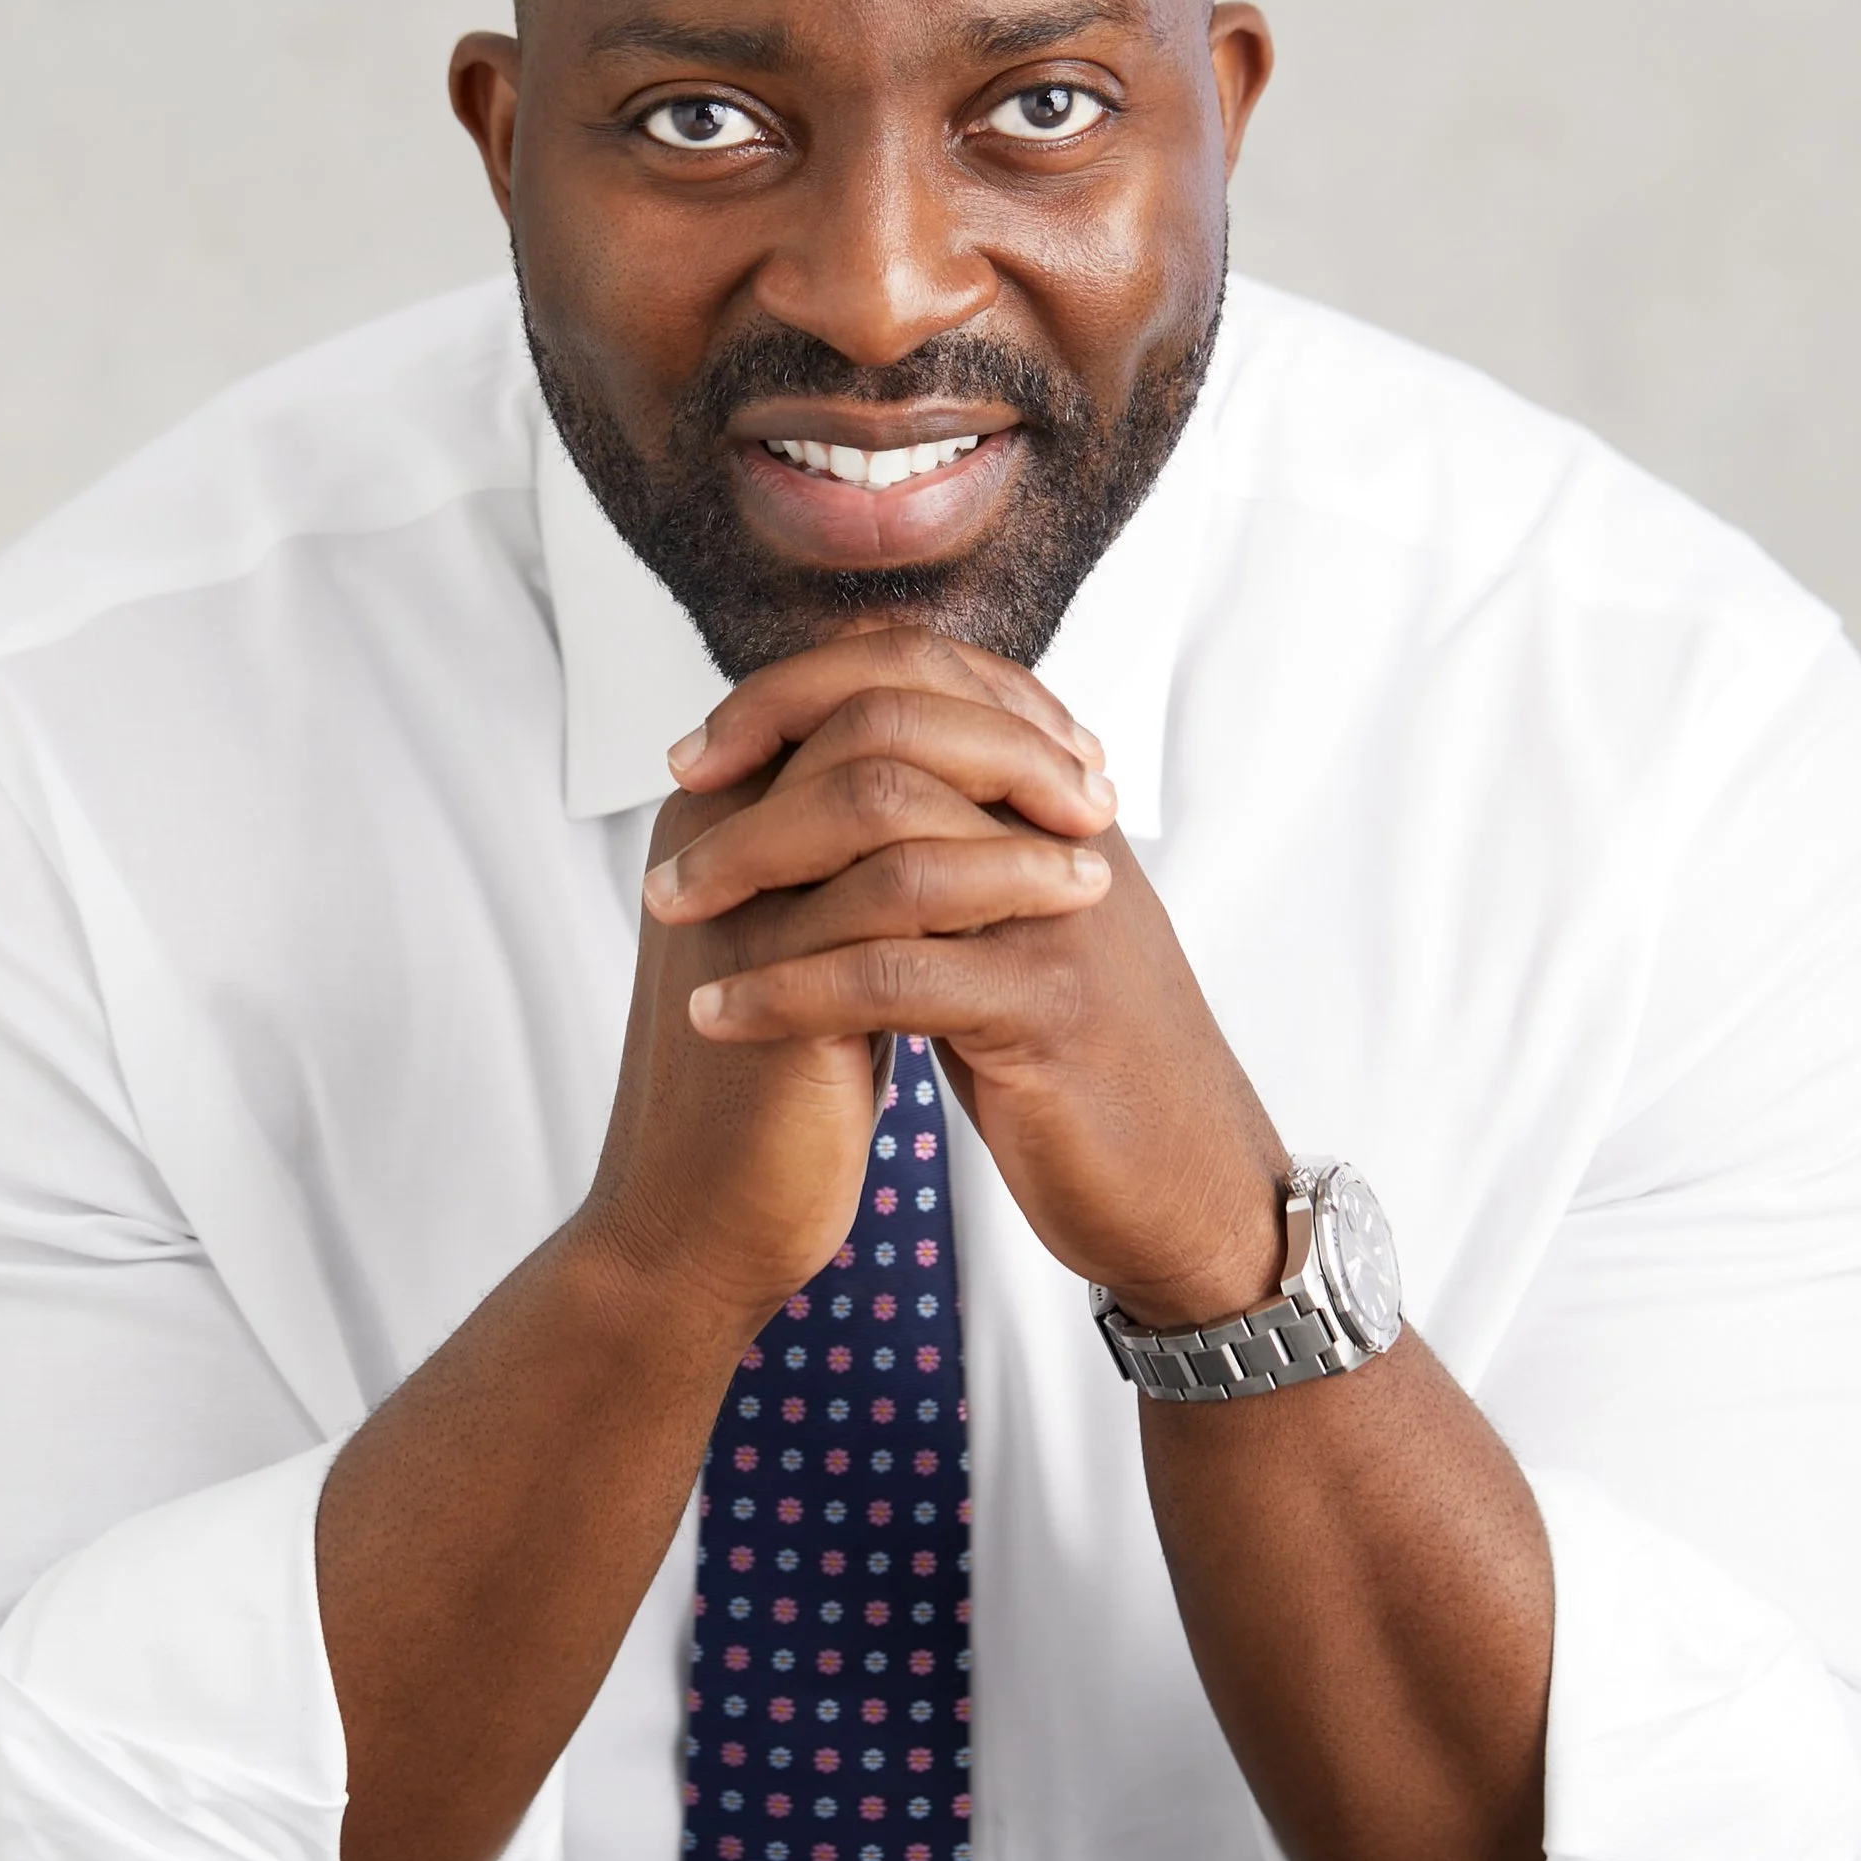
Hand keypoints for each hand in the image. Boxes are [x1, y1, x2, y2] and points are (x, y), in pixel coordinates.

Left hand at [649, 629, 1290, 1328]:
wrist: (1190, 1186)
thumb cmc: (1081, 1065)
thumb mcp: (1013, 930)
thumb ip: (950, 849)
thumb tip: (827, 785)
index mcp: (1049, 796)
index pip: (915, 674)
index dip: (792, 694)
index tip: (699, 752)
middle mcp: (1061, 829)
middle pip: (893, 729)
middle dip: (759, 769)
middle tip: (671, 837)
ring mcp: (1060, 913)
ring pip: (887, 839)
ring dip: (753, 868)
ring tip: (671, 914)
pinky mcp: (1047, 1009)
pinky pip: (890, 975)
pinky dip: (787, 990)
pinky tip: (718, 1014)